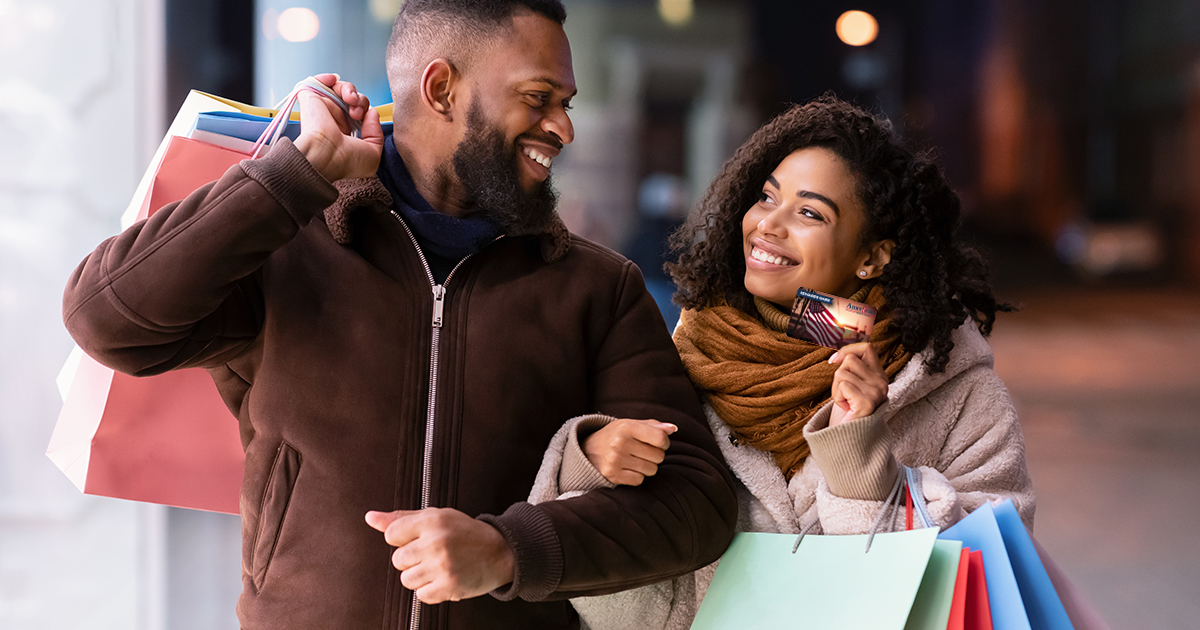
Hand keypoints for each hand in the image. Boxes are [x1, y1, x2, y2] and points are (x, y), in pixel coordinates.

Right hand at [293, 73, 383, 181]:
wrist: (325, 157)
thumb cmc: (346, 162)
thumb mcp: (372, 154)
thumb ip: (377, 133)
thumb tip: (372, 113)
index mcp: (346, 133)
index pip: (360, 113)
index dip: (366, 110)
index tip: (367, 118)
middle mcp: (334, 120)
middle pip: (352, 99)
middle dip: (361, 100)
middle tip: (357, 112)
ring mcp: (322, 109)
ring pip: (339, 89)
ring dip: (349, 90)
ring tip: (350, 100)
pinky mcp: (310, 99)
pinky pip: (317, 81)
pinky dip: (327, 77)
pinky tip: (333, 82)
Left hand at [364, 508, 513, 603]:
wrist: (500, 552)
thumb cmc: (467, 533)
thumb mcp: (436, 516)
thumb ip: (401, 518)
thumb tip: (371, 517)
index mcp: (432, 521)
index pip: (391, 534)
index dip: (402, 539)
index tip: (416, 539)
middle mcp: (436, 542)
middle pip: (398, 559)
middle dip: (412, 558)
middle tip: (432, 553)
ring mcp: (442, 566)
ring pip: (407, 579)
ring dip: (420, 576)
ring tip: (438, 566)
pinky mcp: (448, 586)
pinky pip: (421, 595)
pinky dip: (431, 590)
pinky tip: (444, 578)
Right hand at [582, 418, 676, 485]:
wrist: (587, 450)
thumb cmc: (615, 435)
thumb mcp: (631, 424)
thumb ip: (653, 425)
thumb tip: (673, 429)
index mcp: (627, 427)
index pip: (661, 438)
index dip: (665, 442)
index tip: (659, 443)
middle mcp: (620, 443)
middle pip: (658, 456)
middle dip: (655, 455)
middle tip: (643, 451)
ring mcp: (615, 460)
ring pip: (651, 470)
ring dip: (648, 466)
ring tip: (636, 459)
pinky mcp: (612, 475)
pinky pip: (639, 480)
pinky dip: (637, 476)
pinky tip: (628, 468)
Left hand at [828, 342, 888, 426]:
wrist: (849, 439)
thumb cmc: (847, 412)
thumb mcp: (852, 385)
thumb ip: (852, 369)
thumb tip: (837, 354)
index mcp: (880, 376)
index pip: (867, 348)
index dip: (847, 350)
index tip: (834, 361)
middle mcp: (882, 382)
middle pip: (850, 359)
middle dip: (838, 374)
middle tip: (843, 393)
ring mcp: (876, 392)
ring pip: (842, 372)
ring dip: (836, 387)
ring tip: (845, 401)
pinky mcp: (867, 402)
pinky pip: (842, 385)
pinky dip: (837, 397)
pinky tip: (846, 408)